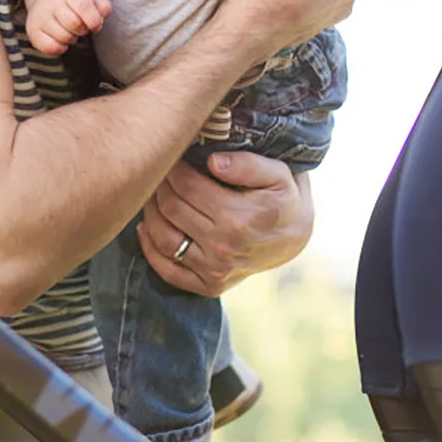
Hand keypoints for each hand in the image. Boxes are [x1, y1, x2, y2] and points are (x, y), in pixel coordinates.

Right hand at [24, 0, 111, 56]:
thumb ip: (102, 6)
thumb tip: (101, 17)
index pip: (83, 7)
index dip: (94, 20)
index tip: (95, 24)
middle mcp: (50, 2)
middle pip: (74, 24)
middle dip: (83, 29)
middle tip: (81, 25)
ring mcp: (39, 17)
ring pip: (64, 38)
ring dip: (72, 38)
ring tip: (69, 29)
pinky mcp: (32, 31)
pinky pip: (51, 48)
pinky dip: (61, 47)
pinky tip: (60, 38)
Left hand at [137, 152, 313, 294]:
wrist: (295, 240)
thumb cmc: (283, 200)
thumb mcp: (279, 174)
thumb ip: (248, 164)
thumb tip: (213, 161)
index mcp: (238, 217)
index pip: (185, 185)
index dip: (173, 166)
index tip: (173, 156)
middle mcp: (223, 247)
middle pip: (170, 208)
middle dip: (160, 185)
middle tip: (162, 172)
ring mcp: (215, 270)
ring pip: (162, 237)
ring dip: (150, 212)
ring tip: (154, 194)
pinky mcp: (209, 286)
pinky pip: (167, 270)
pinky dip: (149, 248)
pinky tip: (146, 227)